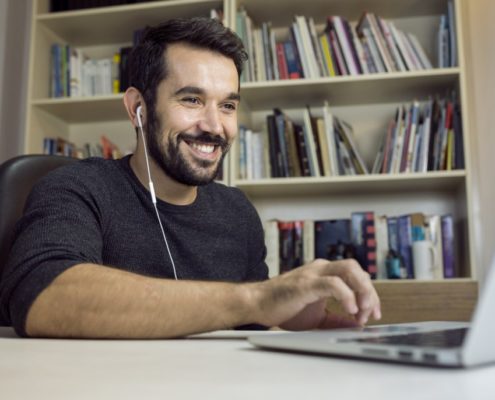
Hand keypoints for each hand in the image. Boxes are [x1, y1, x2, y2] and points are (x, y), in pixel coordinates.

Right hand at [250, 258, 380, 329]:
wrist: (258, 304)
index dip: (369, 294)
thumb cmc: (283, 307)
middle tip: (371, 313)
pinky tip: (350, 310)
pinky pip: (332, 283)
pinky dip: (346, 295)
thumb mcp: (316, 316)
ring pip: (349, 269)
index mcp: (325, 273)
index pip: (356, 275)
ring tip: (363, 309)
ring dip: (362, 289)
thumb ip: (336, 319)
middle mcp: (321, 269)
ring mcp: (313, 274)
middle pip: (356, 269)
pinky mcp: (306, 283)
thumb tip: (356, 325)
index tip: (372, 314)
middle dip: (369, 290)